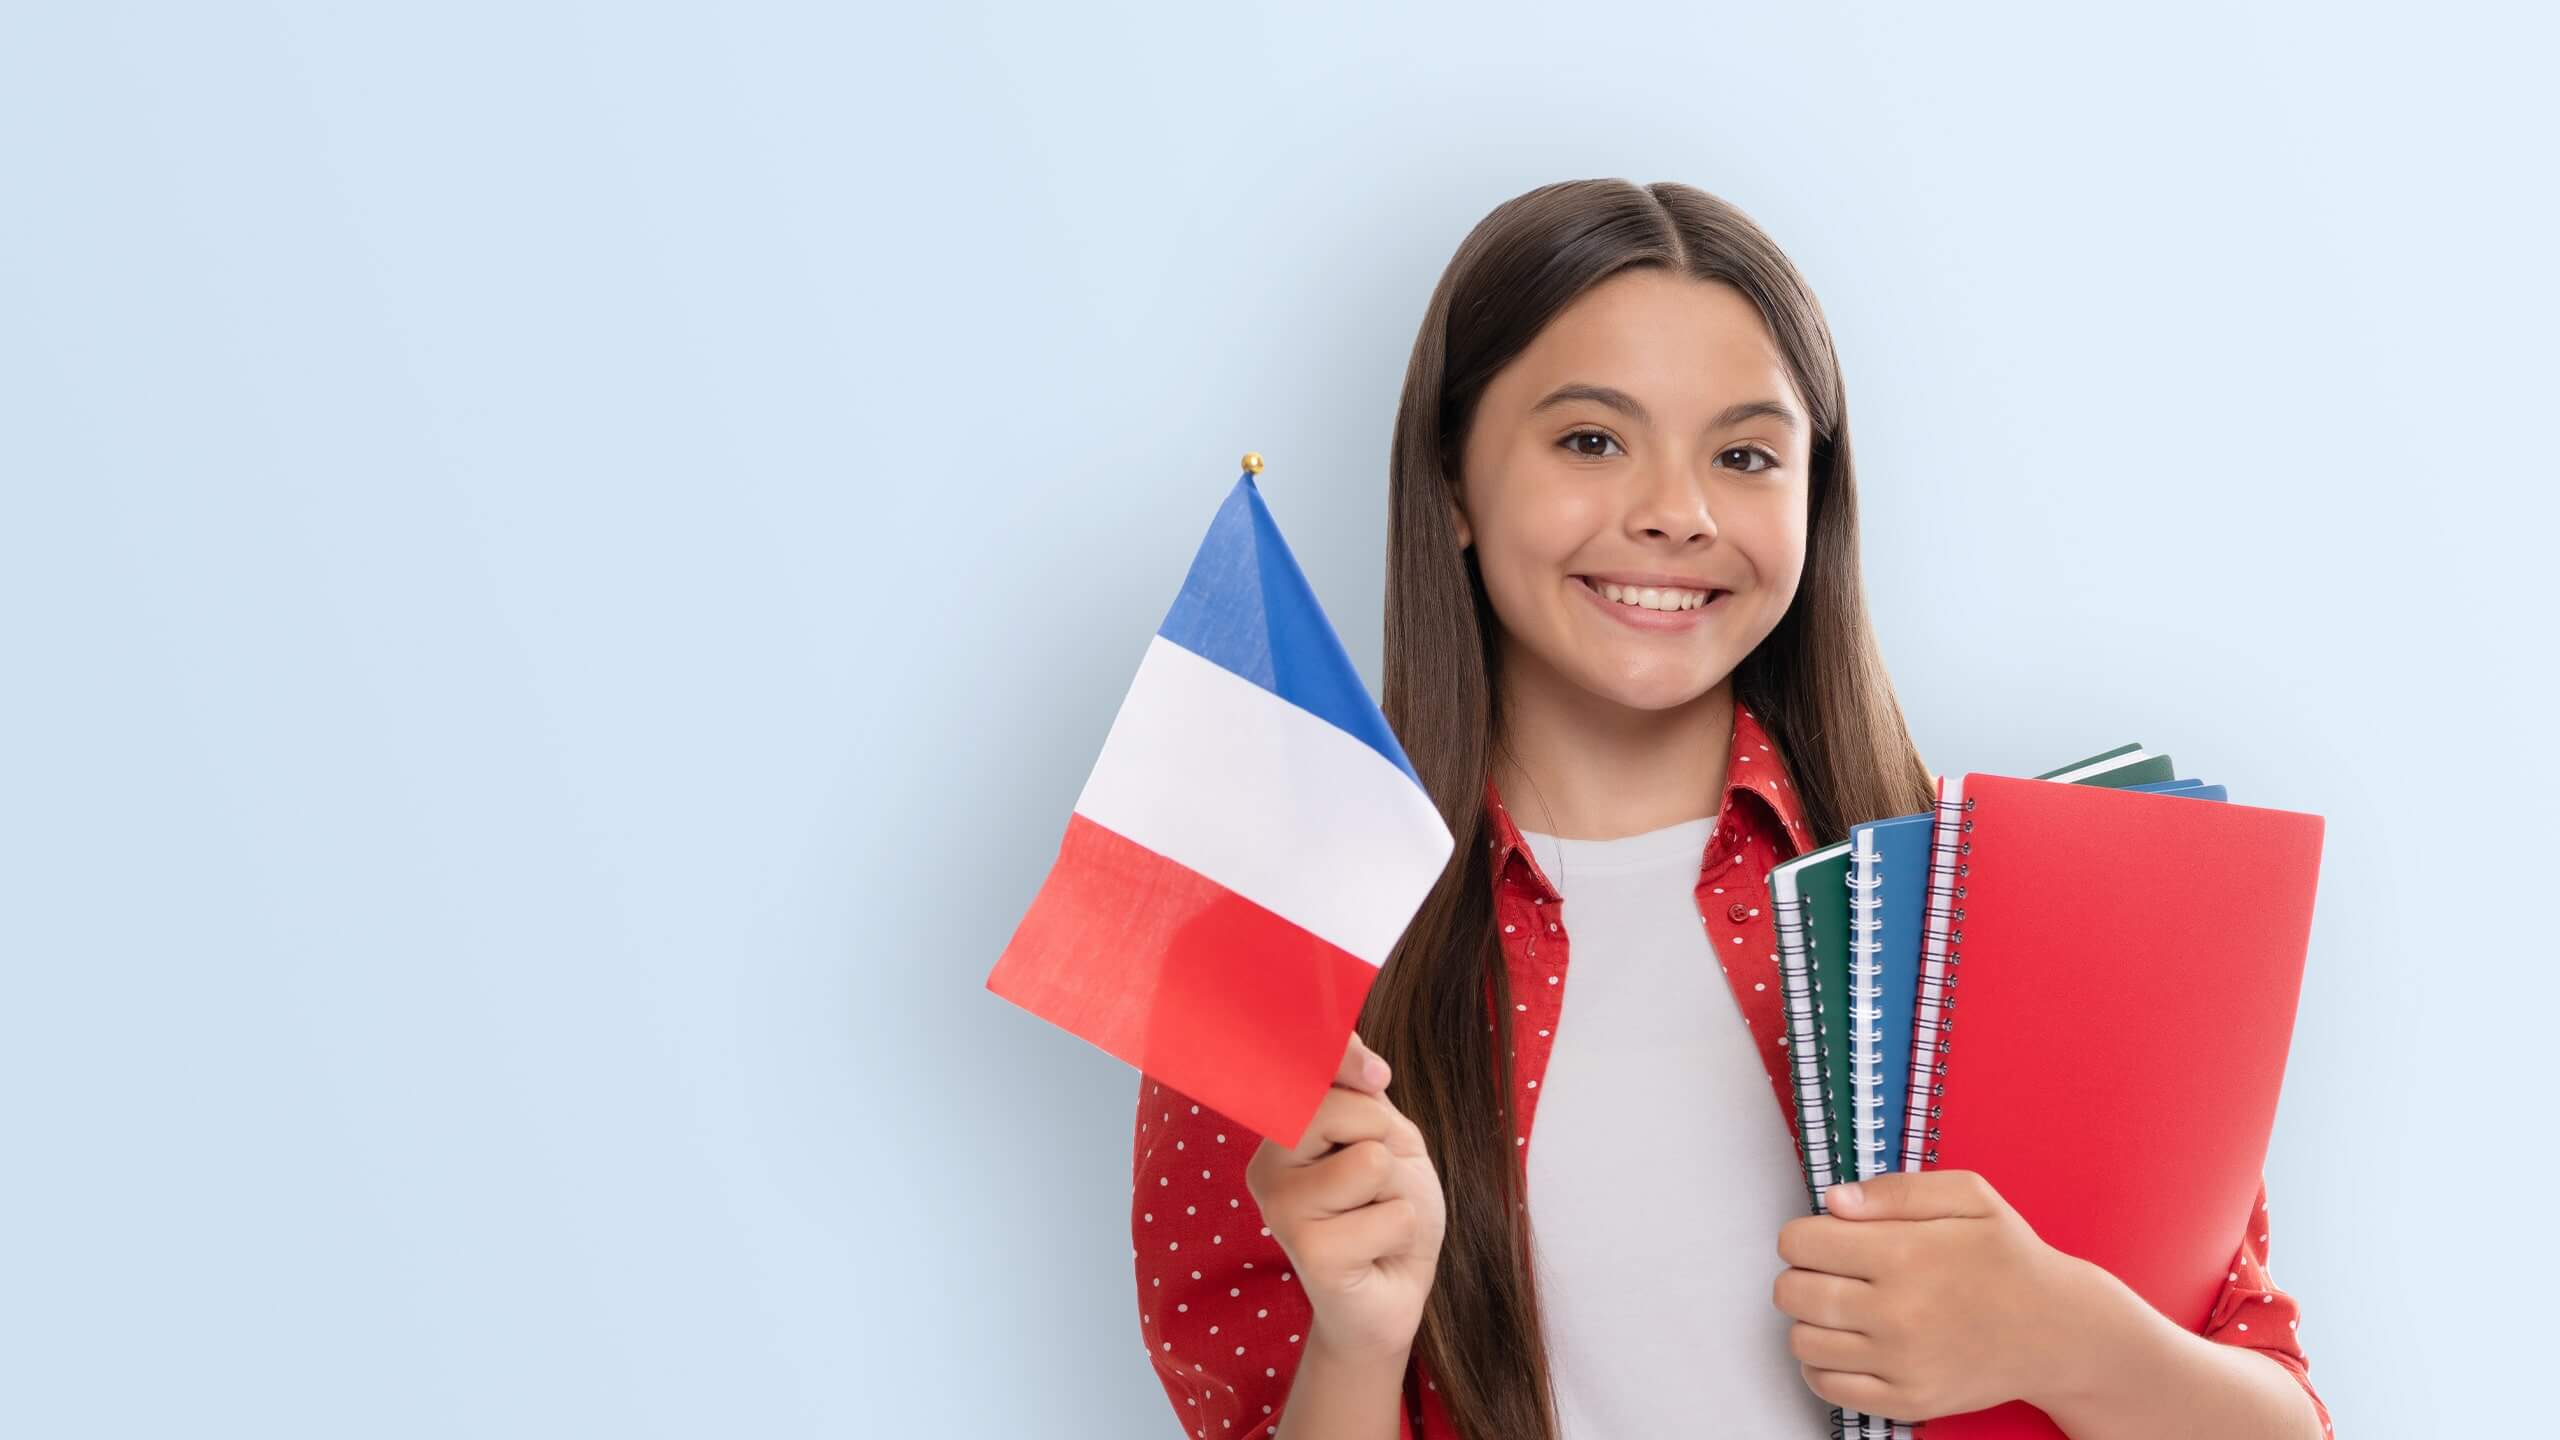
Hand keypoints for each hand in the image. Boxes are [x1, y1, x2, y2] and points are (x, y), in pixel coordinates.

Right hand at [1246, 1031, 1446, 1360]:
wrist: (1392, 1290)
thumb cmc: (1386, 1208)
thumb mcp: (1384, 1134)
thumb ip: (1363, 1090)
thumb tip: (1366, 1061)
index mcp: (1281, 1130)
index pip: (1301, 1069)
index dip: (1342, 1057)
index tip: (1378, 1075)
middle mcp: (1267, 1166)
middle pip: (1335, 1109)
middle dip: (1383, 1139)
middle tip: (1378, 1182)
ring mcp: (1282, 1211)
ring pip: (1369, 1161)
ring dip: (1397, 1191)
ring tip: (1377, 1217)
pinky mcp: (1311, 1254)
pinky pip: (1391, 1215)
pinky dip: (1403, 1231)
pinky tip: (1377, 1251)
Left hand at [1772, 1170, 2101, 1421]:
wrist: (2058, 1331)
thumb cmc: (2010, 1257)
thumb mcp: (1969, 1196)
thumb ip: (1896, 1189)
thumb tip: (1835, 1202)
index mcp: (1905, 1255)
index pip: (1798, 1243)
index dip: (1806, 1234)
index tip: (1829, 1238)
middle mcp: (1896, 1314)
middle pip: (1790, 1292)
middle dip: (1801, 1274)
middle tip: (1834, 1272)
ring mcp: (1900, 1364)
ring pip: (1801, 1341)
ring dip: (1811, 1319)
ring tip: (1844, 1307)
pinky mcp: (1906, 1401)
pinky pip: (1825, 1386)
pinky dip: (1823, 1364)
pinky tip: (1850, 1343)